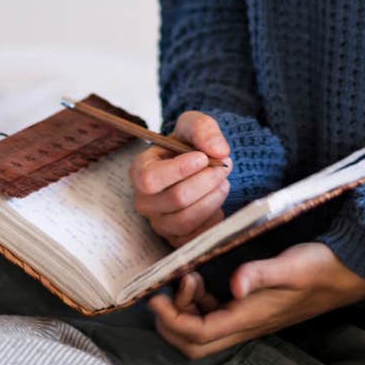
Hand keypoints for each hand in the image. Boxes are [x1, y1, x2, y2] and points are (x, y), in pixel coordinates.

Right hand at [132, 110, 232, 246]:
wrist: (198, 165)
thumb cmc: (189, 145)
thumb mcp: (194, 125)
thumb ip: (204, 129)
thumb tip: (219, 151)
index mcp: (140, 171)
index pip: (150, 179)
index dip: (179, 170)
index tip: (203, 158)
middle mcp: (145, 201)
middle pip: (176, 198)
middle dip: (206, 181)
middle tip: (224, 167)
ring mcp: (159, 223)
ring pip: (187, 220)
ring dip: (213, 199)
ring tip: (223, 183)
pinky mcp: (176, 239)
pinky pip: (196, 236)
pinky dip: (213, 219)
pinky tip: (218, 200)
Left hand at [149, 242, 364, 359]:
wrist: (347, 272)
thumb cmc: (320, 268)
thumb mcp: (291, 266)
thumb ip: (261, 274)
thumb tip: (235, 284)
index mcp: (250, 317)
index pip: (198, 333)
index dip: (171, 319)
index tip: (156, 294)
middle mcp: (246, 325)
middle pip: (194, 343)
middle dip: (171, 322)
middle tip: (167, 289)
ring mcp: (248, 320)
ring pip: (202, 332)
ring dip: (184, 311)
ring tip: (189, 277)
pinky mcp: (251, 310)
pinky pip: (214, 317)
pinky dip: (198, 304)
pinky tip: (202, 279)